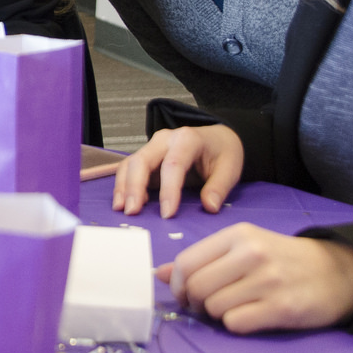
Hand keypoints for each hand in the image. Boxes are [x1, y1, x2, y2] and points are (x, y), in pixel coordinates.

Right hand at [112, 125, 243, 217]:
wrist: (217, 138)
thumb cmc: (222, 152)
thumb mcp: (230, 168)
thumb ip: (219, 187)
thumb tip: (209, 207)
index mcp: (187, 139)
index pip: (173, 164)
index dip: (168, 190)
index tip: (168, 214)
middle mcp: (165, 139)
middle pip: (142, 160)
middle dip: (135, 187)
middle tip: (133, 212)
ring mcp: (153, 147)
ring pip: (130, 163)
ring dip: (123, 187)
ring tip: (122, 209)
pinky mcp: (147, 157)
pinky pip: (129, 169)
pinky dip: (123, 185)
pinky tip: (124, 203)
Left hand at [160, 224, 352, 333]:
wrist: (337, 272)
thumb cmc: (283, 260)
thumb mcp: (244, 248)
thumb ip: (203, 259)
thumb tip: (158, 274)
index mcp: (237, 235)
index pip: (186, 262)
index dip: (176, 284)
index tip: (184, 294)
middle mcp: (251, 254)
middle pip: (195, 287)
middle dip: (193, 303)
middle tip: (205, 307)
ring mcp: (268, 281)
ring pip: (213, 307)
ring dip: (215, 315)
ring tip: (232, 309)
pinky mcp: (282, 308)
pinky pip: (236, 324)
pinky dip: (235, 326)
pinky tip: (249, 317)